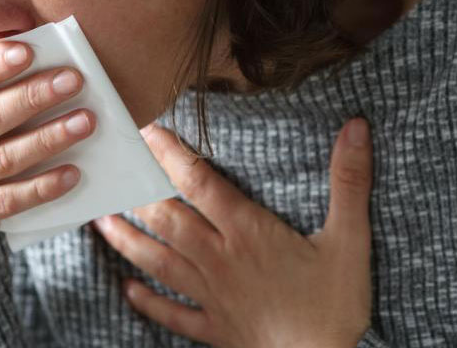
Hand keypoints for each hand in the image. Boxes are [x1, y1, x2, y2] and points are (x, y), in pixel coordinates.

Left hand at [93, 120, 374, 347]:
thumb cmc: (335, 307)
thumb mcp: (350, 241)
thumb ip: (349, 182)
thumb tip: (355, 128)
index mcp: (247, 233)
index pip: (199, 183)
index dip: (171, 154)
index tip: (147, 131)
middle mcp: (219, 259)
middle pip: (167, 219)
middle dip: (138, 193)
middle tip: (111, 171)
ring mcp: (212, 295)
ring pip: (158, 261)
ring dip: (127, 240)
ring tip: (101, 221)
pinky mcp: (214, 328)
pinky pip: (172, 313)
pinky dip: (148, 301)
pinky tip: (127, 289)